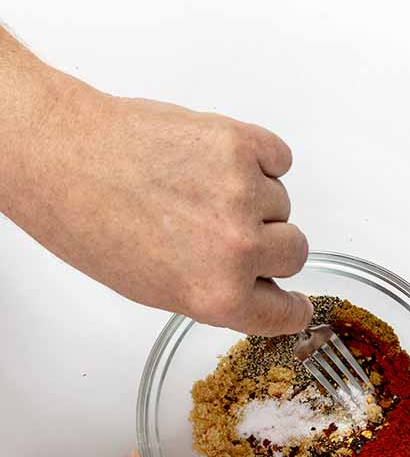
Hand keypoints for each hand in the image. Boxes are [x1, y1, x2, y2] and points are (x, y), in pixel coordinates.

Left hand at [0, 29, 312, 335]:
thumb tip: (253, 282)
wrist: (66, 160)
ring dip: (255, 198)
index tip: (294, 300)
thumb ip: (218, 291)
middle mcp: (238, 249)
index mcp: (218, 296)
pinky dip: (259, 160)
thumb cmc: (94, 224)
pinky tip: (218, 163)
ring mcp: (243, 193)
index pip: (286, 313)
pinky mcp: (241, 143)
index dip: (291, 305)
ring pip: (283, 202)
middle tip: (231, 230)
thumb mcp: (158, 289)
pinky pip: (279, 158)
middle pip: (296, 251)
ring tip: (201, 189)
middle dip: (271, 245)